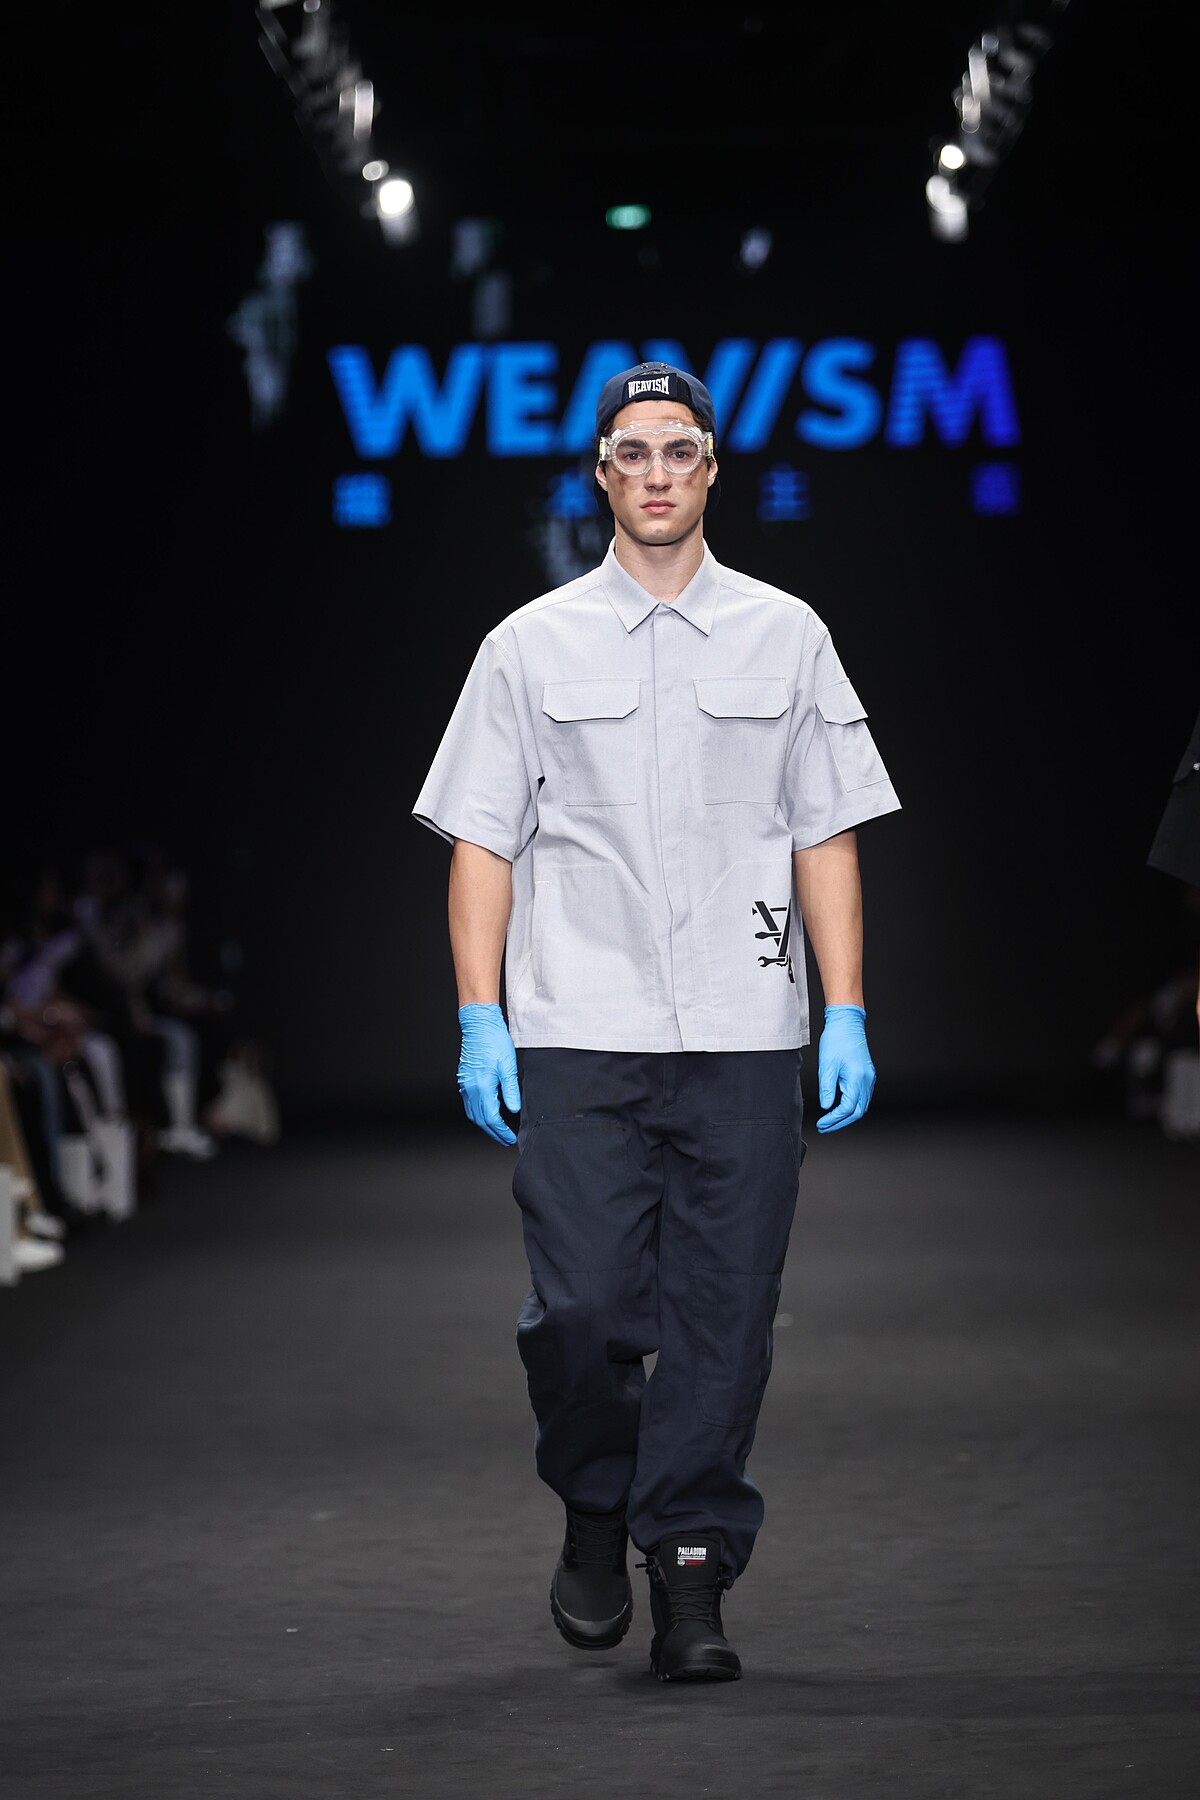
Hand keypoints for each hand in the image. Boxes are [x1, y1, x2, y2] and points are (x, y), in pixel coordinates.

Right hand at [456, 1002, 520, 1146]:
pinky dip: (477, 1113)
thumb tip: (513, 1109)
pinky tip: (485, 1112)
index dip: (501, 1131)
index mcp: (482, 1087)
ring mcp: (465, 1084)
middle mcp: (470, 1088)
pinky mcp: (464, 1079)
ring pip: (472, 1112)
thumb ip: (510, 1091)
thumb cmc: (494, 1041)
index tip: (510, 1137)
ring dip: (484, 1124)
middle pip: (480, 1119)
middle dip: (492, 1132)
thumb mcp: (508, 1066)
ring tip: (496, 1130)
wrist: (479, 1025)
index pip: (491, 1117)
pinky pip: (468, 1103)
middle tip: (504, 1139)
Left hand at [816, 1004, 875, 1132]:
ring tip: (831, 1120)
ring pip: (862, 1105)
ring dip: (847, 1115)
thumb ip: (827, 1088)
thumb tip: (827, 1106)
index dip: (834, 1119)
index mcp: (858, 1079)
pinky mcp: (867, 1074)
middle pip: (858, 1111)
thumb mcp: (827, 1065)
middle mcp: (867, 1080)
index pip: (847, 1108)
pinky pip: (862, 1096)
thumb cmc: (837, 1039)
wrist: (847, 1022)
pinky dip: (852, 1105)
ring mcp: (869, 1077)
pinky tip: (840, 1107)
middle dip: (841, 1122)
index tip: (822, 1123)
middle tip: (825, 1127)